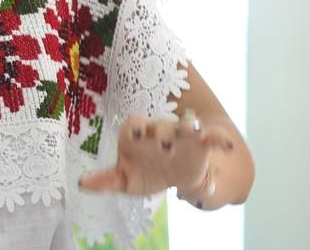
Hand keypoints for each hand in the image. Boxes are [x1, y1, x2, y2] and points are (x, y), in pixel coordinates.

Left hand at [79, 111, 233, 206]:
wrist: (173, 177)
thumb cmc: (145, 172)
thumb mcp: (126, 180)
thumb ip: (106, 180)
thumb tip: (82, 184)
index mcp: (137, 136)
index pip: (133, 125)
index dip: (133, 128)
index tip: (133, 135)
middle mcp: (159, 131)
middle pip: (160, 125)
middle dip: (162, 133)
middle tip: (164, 145)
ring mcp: (181, 136)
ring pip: (185, 126)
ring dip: (189, 127)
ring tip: (194, 130)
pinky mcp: (200, 145)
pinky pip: (211, 137)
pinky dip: (219, 139)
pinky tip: (226, 144)